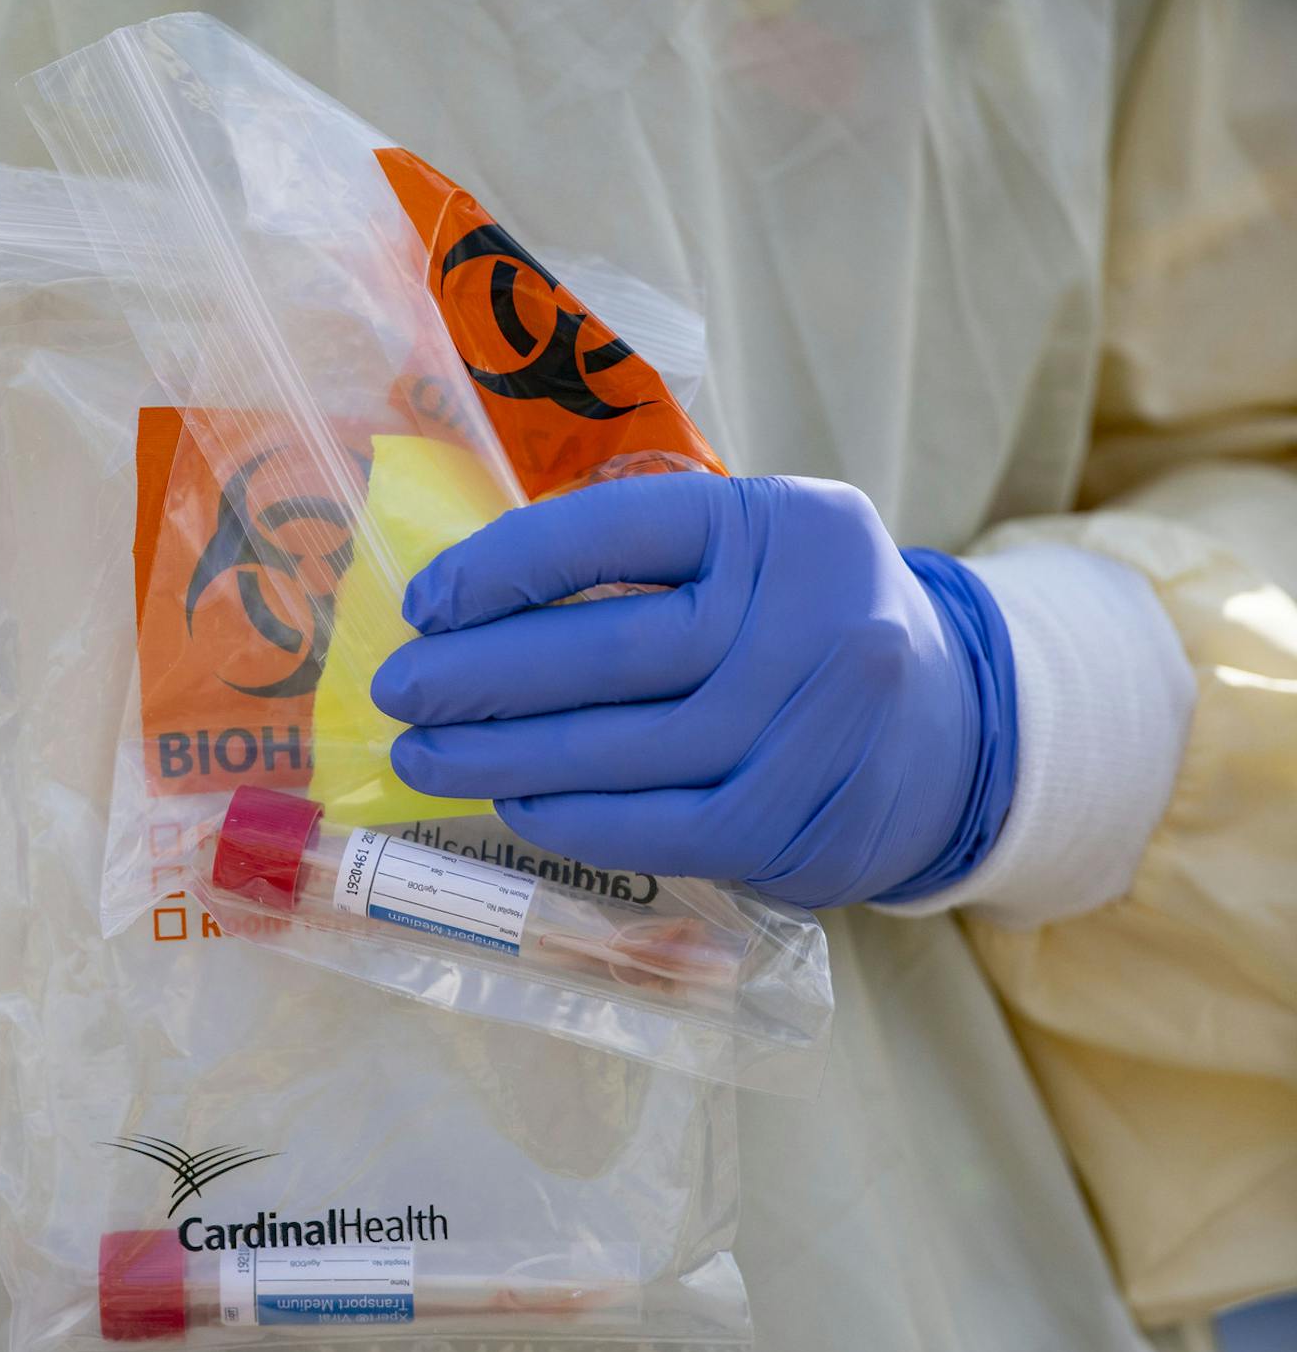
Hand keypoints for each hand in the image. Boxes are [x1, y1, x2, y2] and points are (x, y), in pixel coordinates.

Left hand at [371, 474, 1015, 907]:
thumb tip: (463, 601)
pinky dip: (569, 818)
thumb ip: (641, 557)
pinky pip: (655, 827)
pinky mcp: (800, 822)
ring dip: (498, 756)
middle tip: (396, 690)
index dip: (505, 565)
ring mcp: (813, 728)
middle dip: (477, 674)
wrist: (955, 733)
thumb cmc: (802, 629)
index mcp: (784, 524)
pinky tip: (510, 803)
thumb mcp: (755, 552)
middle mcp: (812, 618)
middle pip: (608, 648)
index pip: (618, 529)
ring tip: (421, 756)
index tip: (425, 602)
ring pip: (618, 749)